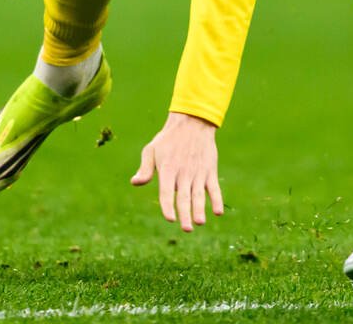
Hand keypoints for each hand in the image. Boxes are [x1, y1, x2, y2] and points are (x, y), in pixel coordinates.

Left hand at [131, 111, 223, 231]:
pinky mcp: (209, 170)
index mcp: (168, 168)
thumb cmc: (168, 139)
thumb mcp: (152, 150)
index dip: (168, 206)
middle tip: (186, 228)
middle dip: (185, 214)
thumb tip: (135, 183)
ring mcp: (198, 172)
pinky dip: (216, 199)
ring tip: (199, 222)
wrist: (192, 122)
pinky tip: (217, 212)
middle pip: (184, 196)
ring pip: (199, 194)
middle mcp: (183, 172)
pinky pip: (214, 187)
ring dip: (200, 209)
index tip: (170, 219)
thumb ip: (145, 168)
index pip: (166, 192)